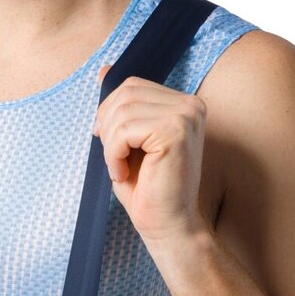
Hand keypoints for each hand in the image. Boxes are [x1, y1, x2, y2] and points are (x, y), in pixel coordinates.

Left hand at [91, 64, 209, 245]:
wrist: (168, 226)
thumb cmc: (148, 189)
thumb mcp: (128, 139)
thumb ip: (121, 104)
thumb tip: (103, 69)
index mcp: (184, 103)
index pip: (131, 85)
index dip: (109, 111)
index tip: (108, 141)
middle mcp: (191, 104)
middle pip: (124, 93)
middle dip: (107, 126)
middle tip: (113, 158)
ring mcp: (186, 116)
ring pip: (122, 111)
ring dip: (110, 144)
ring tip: (120, 168)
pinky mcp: (175, 131)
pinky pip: (125, 130)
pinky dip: (113, 154)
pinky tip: (123, 173)